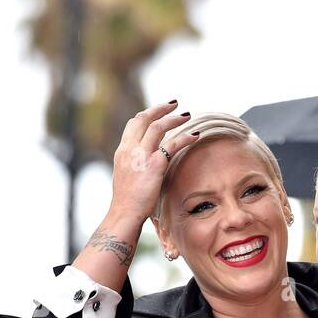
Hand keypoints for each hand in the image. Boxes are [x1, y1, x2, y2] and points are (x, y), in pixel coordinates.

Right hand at [109, 101, 201, 223]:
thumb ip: (135, 166)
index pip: (133, 125)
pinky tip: (195, 136)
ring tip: (186, 115)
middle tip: (174, 104)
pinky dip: (185, 138)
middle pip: (144, 119)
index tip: (158, 111)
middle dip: (160, 108)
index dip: (147, 114)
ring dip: (174, 118)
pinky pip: (172, 145)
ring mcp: (141, 156)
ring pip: (158, 127)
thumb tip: (146, 165)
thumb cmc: (128, 202)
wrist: (124, 213)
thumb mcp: (127, 178)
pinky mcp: (154, 165)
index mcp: (122, 151)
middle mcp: (130, 149)